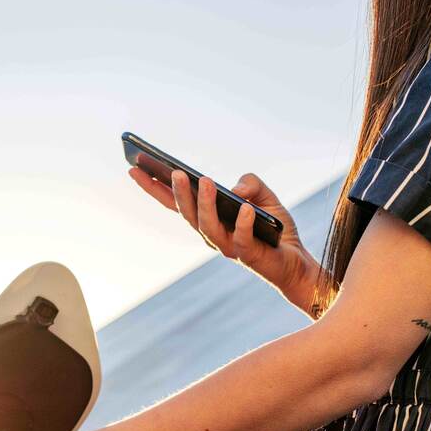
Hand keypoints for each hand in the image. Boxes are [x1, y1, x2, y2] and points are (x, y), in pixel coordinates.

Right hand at [128, 166, 325, 315]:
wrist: (296, 262)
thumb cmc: (275, 229)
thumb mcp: (264, 196)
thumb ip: (250, 184)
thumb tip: (235, 189)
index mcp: (209, 219)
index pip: (176, 202)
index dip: (154, 187)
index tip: (134, 167)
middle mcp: (212, 235)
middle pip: (187, 214)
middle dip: (177, 193)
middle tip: (173, 172)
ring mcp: (228, 247)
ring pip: (208, 226)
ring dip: (203, 203)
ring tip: (203, 180)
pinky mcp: (249, 255)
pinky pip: (242, 238)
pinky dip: (244, 222)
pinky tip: (246, 207)